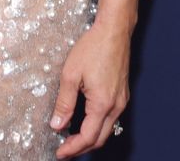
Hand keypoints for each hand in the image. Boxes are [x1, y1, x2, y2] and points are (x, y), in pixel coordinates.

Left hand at [50, 25, 130, 156]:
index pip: (88, 137)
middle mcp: (116, 105)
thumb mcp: (70, 75)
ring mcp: (121, 101)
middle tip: (64, 151)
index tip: (60, 153)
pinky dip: (97, 127)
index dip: (73, 148)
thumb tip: (57, 125)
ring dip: (90, 138)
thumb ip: (64, 103)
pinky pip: (110, 119)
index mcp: (102, 103)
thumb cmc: (93, 48)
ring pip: (106, 130)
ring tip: (71, 140)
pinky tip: (84, 123)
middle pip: (100, 139)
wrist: (113, 31)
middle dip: (81, 148)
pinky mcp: (122, 95)